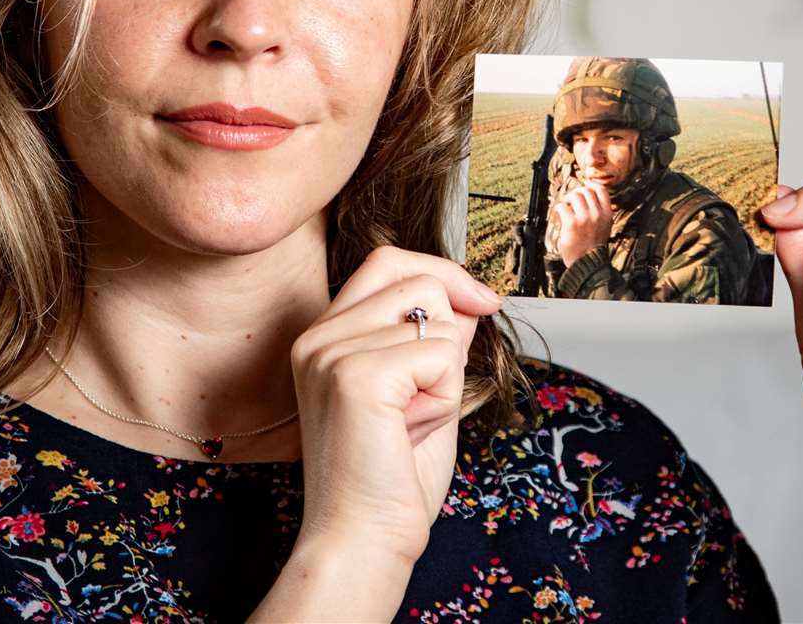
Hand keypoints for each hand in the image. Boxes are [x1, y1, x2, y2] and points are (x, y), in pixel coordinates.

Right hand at [289, 247, 502, 570]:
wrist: (363, 541)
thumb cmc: (391, 478)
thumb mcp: (423, 391)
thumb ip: (436, 339)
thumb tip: (468, 297)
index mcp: (323, 336)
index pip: (387, 262)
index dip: (442, 273)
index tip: (484, 303)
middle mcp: (318, 336)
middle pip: (416, 277)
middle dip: (448, 327)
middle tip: (430, 391)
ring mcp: (331, 351)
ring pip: (435, 317)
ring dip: (444, 373)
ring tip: (412, 419)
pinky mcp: (355, 375)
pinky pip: (438, 353)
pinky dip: (443, 394)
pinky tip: (412, 428)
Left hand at [550, 182, 612, 264]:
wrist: (588, 264)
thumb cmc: (593, 247)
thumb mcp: (604, 227)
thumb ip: (599, 212)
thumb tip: (586, 196)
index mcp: (607, 215)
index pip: (601, 190)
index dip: (590, 187)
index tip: (583, 191)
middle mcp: (597, 214)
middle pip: (586, 190)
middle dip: (576, 193)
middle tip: (570, 201)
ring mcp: (585, 218)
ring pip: (574, 195)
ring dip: (567, 199)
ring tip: (565, 206)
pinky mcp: (572, 224)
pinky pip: (563, 206)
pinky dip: (558, 208)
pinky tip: (559, 214)